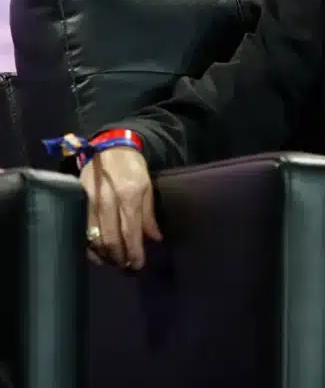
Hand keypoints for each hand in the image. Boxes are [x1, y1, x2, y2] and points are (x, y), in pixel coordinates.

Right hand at [79, 147, 162, 268]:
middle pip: (111, 239)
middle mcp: (108, 201)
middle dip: (119, 258)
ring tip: (114, 263)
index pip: (131, 232)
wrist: (109, 148)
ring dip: (105, 255)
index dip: (134, 252)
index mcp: (129, 196)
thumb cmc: (133, 168)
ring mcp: (90, 202)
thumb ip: (149, 215)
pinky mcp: (78, 202)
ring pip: (94, 238)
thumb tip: (155, 238)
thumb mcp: (148, 187)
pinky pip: (82, 230)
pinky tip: (98, 253)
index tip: (138, 265)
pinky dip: (89, 246)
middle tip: (127, 268)